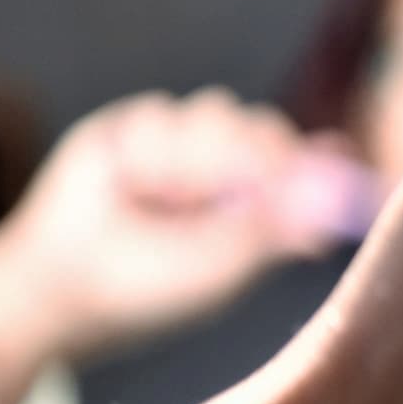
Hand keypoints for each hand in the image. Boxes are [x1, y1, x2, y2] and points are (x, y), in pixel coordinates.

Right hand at [0, 90, 355, 403]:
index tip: (332, 157)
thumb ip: (276, 235)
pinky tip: (133, 190)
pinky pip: (163, 114)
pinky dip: (153, 157)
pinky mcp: (134, 128)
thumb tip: (333, 216)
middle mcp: (224, 169)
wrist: (69, 287)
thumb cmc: (152, 291)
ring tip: (169, 206)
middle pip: (265, 126)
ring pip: (218, 113)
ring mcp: (180, 145)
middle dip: (258, 154)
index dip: (314, 157)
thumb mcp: (225, 269)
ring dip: (198, 162)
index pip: (298, 161)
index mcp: (255, 203)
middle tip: (236, 191)